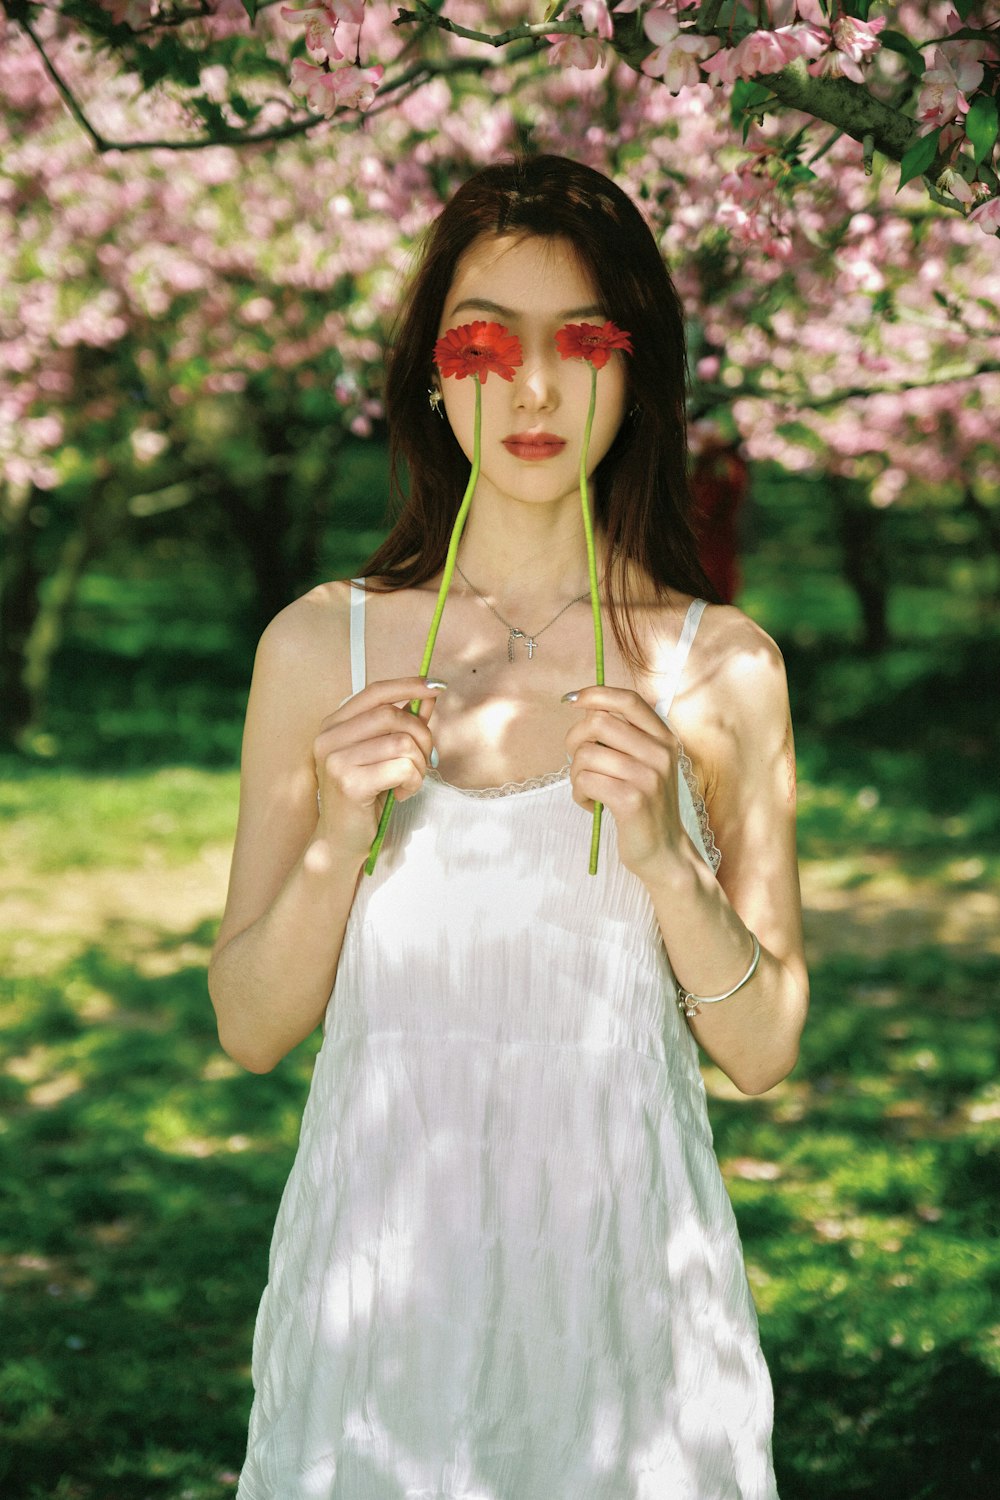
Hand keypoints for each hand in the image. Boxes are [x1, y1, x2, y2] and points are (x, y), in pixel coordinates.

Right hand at [312, 676, 443, 863]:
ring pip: (402, 743)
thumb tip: (429, 696)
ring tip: (409, 781)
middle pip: (393, 716)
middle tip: (425, 759)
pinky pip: (402, 768)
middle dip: (422, 735)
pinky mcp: (349, 784)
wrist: (341, 840)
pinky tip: (401, 794)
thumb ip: (404, 724)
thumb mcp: (383, 754)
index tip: (437, 686)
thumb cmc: (365, 795)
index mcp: (334, 725)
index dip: (408, 685)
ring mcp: (336, 761)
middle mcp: (329, 738)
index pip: (375, 692)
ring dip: (419, 764)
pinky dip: (413, 781)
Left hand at [563, 685, 688, 878]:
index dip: (595, 694)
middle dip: (575, 740)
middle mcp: (660, 753)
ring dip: (575, 774)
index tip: (571, 700)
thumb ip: (624, 737)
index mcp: (664, 738)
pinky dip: (578, 794)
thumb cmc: (646, 806)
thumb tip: (584, 707)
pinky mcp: (632, 800)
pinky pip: (584, 781)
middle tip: (579, 762)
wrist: (665, 853)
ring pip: (586, 754)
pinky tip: (590, 803)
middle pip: (597, 722)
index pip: (628, 700)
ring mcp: (648, 776)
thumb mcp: (646, 764)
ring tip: (588, 790)